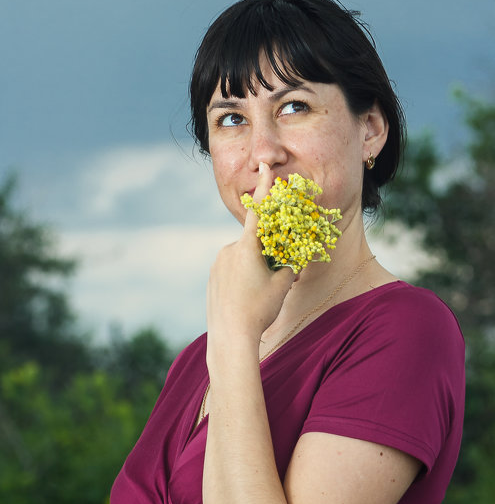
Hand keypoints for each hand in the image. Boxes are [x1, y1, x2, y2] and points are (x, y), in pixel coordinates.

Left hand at [206, 163, 295, 352]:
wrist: (230, 337)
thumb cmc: (260, 309)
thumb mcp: (282, 286)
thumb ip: (288, 267)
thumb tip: (290, 263)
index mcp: (247, 246)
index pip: (259, 211)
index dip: (265, 188)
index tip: (264, 167)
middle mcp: (229, 249)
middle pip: (254, 243)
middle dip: (267, 254)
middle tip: (274, 278)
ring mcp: (218, 263)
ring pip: (243, 258)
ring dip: (254, 269)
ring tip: (258, 297)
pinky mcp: (212, 277)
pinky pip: (232, 271)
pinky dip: (242, 279)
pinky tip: (245, 300)